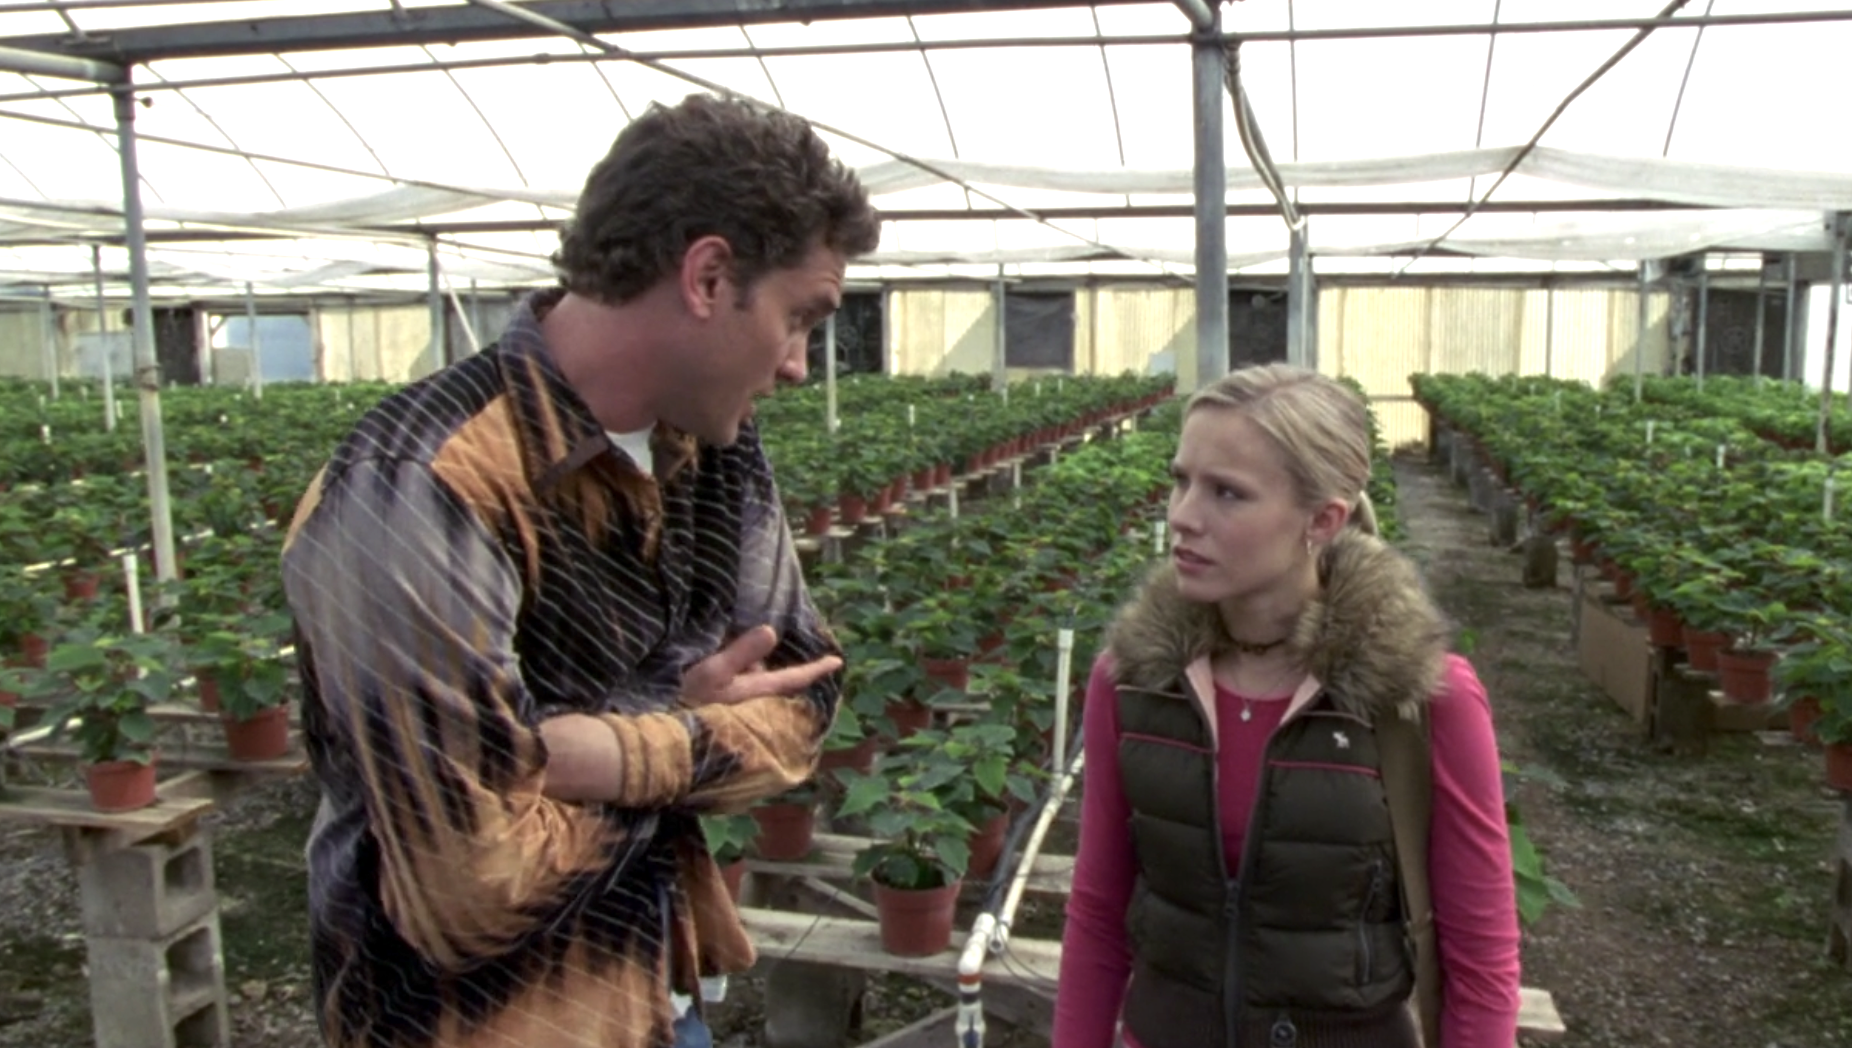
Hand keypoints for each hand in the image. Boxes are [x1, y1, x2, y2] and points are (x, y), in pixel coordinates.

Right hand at [682, 625, 841, 707]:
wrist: (664, 739)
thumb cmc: (686, 702)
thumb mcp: (712, 672)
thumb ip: (741, 652)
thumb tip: (772, 631)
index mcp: (756, 691)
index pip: (794, 677)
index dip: (816, 668)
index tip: (838, 662)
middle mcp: (753, 702)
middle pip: (764, 673)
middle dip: (753, 662)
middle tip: (722, 650)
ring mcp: (739, 710)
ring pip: (748, 680)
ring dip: (737, 671)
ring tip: (706, 667)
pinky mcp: (723, 715)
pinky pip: (734, 690)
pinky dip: (728, 681)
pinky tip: (705, 683)